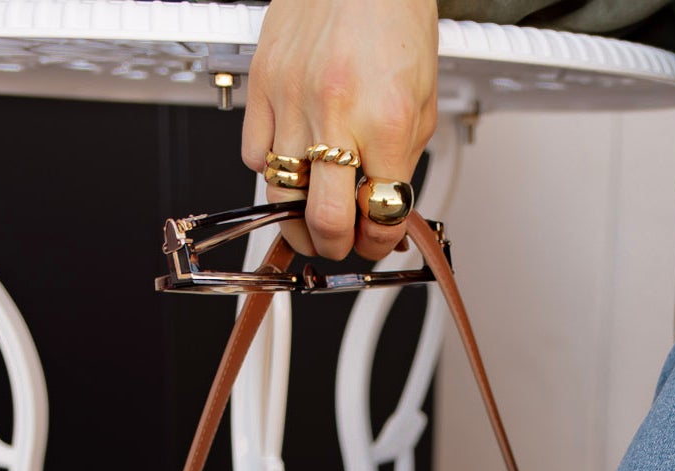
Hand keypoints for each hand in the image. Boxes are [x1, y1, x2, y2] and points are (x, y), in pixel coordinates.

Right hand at [241, 0, 437, 260]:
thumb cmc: (394, 21)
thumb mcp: (421, 103)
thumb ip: (401, 165)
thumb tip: (383, 215)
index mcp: (387, 121)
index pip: (379, 217)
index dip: (378, 241)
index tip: (375, 239)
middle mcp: (337, 112)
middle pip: (323, 221)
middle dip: (334, 245)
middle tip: (338, 240)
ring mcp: (292, 98)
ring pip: (281, 196)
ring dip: (298, 215)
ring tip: (312, 208)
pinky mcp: (261, 82)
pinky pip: (253, 155)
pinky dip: (271, 168)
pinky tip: (292, 155)